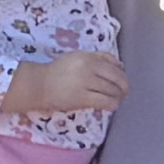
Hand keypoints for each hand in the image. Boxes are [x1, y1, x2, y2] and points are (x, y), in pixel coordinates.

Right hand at [4, 52, 127, 121]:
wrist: (39, 85)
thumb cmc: (57, 72)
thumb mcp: (77, 57)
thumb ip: (98, 58)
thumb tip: (121, 65)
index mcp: (88, 57)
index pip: (113, 65)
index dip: (122, 73)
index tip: (122, 80)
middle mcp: (88, 68)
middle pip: (116, 77)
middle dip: (124, 86)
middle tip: (124, 93)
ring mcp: (85, 83)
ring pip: (112, 90)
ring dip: (118, 96)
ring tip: (117, 100)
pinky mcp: (82, 97)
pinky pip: (104, 101)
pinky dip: (112, 104)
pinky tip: (112, 106)